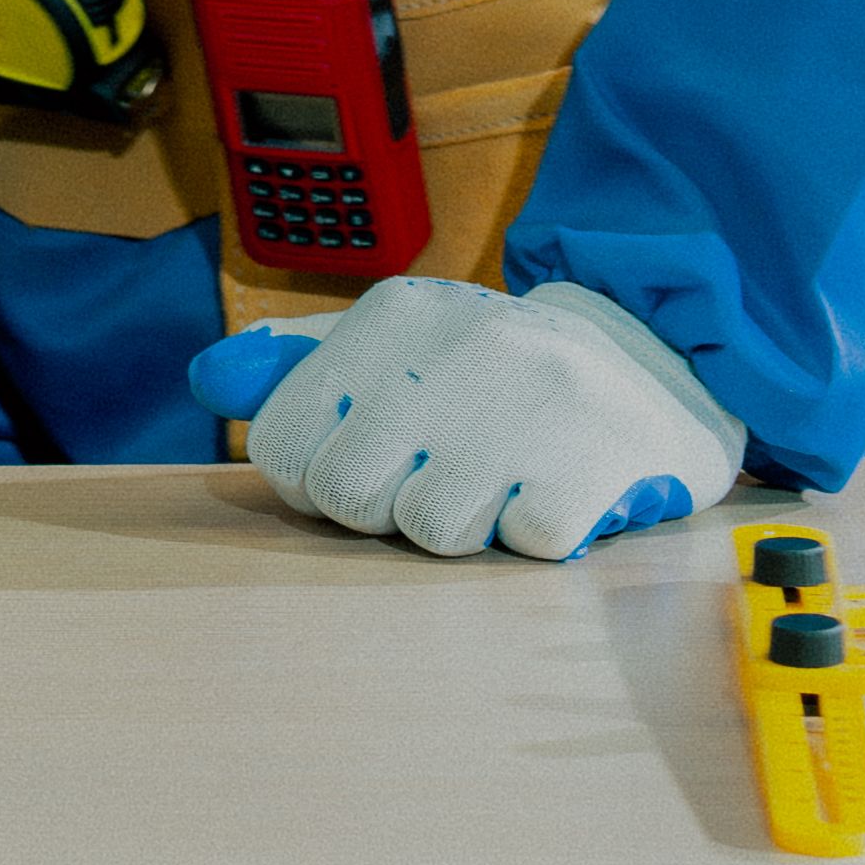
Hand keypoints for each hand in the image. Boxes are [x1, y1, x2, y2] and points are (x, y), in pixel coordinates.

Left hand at [191, 273, 741, 560]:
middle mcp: (455, 352)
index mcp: (391, 317)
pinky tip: (553, 489)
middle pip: (347, 496)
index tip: (361, 467)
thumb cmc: (496, 374)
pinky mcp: (592, 468)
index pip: (284, 442)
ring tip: (499, 478)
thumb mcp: (398, 346)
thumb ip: (298, 369)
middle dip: (384, 507)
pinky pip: (520, 547)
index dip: (313, 479)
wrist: (655, 363)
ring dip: (463, 526)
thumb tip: (209, 379)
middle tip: (437, 475)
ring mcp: (528, 408)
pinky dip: (534, 536)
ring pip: (429, 532)